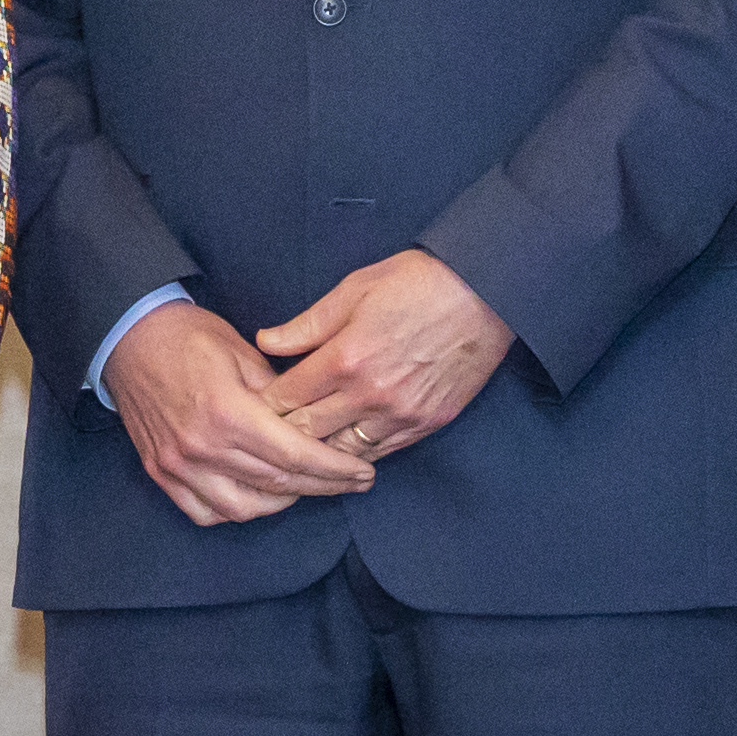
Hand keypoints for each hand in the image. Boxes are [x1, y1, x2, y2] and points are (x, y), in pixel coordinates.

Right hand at [103, 301, 380, 528]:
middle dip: (322, 487)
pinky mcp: (160, 472)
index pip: (295, 456)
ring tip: (304, 486)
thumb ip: (280, 394)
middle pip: (276, 486)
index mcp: (227, 412)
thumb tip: (315, 421)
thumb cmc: (189, 336)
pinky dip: (235, 511)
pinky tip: (255, 495)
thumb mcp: (244, 352)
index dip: (335, 470)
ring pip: (243, 509)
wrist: (128, 336)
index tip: (362, 473)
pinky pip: (204, 512)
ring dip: (280, 503)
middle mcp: (201, 446)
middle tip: (351, 483)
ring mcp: (177, 465)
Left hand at [252, 249, 516, 465]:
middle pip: (307, 433)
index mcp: (345, 357)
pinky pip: (381, 453)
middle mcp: (370, 394)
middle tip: (266, 434)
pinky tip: (344, 448)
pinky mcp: (427, 423)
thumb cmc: (417, 282)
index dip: (263, 404)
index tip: (252, 406)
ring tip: (302, 448)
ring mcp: (400, 414)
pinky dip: (358, 453)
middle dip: (282, 434)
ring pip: (342, 452)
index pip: (286, 398)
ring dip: (320, 451)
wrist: (484, 292)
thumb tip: (265, 341)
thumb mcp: (353, 289)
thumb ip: (306, 324)